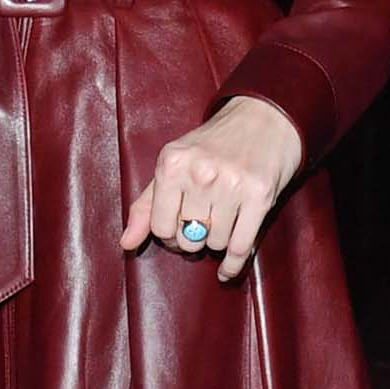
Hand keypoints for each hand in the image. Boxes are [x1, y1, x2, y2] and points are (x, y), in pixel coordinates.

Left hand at [122, 95, 303, 284]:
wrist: (263, 118)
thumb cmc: (213, 145)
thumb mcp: (173, 164)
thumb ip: (146, 205)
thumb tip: (126, 243)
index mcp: (172, 164)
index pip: (160, 227)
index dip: (168, 233)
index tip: (178, 225)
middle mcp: (200, 174)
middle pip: (188, 239)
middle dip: (193, 238)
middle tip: (202, 223)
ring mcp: (232, 185)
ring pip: (214, 244)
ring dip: (216, 241)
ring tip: (221, 220)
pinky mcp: (260, 196)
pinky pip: (240, 247)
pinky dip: (232, 265)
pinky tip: (227, 269)